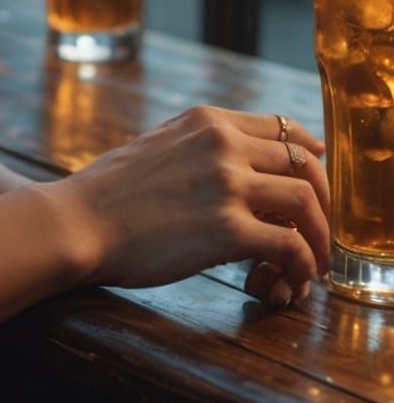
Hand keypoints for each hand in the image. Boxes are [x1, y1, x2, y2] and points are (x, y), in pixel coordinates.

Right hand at [45, 106, 327, 302]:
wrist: (79, 221)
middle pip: (304, 164)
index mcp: (208, 120)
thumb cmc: (111, 193)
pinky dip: (301, 267)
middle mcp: (223, 143)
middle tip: (318, 233)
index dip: (310, 159)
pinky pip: (290, 246)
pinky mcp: (227, 229)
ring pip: (307, 201)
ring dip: (318, 237)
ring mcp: (227, 184)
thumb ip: (202, 147)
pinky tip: (290, 281)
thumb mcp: (161, 144)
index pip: (284, 128)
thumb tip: (238, 167)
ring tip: (312, 264)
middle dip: (322, 202)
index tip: (315, 184)